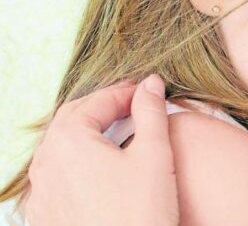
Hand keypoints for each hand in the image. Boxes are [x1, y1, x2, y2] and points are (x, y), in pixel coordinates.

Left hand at [25, 75, 178, 225]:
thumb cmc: (141, 215)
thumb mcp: (155, 155)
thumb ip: (151, 111)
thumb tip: (151, 83)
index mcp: (68, 141)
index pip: (98, 101)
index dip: (127, 92)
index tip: (150, 92)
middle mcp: (46, 163)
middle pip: (73, 119)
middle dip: (104, 107)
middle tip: (135, 106)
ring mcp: (42, 192)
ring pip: (62, 146)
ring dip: (90, 132)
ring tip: (120, 133)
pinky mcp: (46, 215)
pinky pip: (57, 174)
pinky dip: (79, 160)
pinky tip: (101, 168)